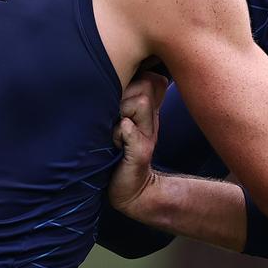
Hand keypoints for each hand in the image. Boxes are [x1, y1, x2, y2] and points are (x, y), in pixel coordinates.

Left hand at [109, 71, 168, 213]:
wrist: (132, 191)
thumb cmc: (119, 155)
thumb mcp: (123, 123)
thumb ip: (125, 101)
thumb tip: (121, 77)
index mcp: (149, 110)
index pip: (151, 77)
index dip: (135, 81)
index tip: (122, 102)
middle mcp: (153, 119)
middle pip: (144, 84)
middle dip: (123, 96)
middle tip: (115, 119)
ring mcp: (149, 134)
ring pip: (138, 102)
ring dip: (119, 115)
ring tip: (115, 134)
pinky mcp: (141, 150)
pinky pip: (127, 128)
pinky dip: (119, 134)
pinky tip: (116, 145)